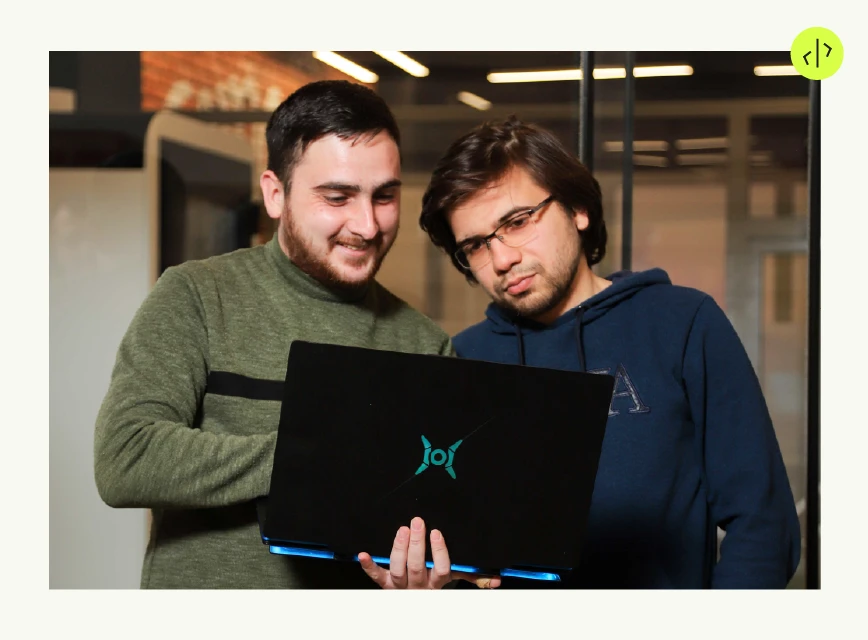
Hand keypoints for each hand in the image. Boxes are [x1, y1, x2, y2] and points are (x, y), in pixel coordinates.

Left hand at [358, 516, 501, 589]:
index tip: (437, 532)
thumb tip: (497, 580)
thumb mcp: (455, 581)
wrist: (414, 604)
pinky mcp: (384, 585)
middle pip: (417, 567)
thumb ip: (473, 576)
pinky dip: (369, 566)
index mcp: (438, 583)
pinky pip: (376, 576)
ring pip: (398, 570)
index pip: (442, 569)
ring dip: (398, 549)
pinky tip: (362, 554)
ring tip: (401, 530)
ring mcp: (400, 587)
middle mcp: (419, 586)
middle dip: (417, 544)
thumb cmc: (435, 581)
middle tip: (416, 522)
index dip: (439, 552)